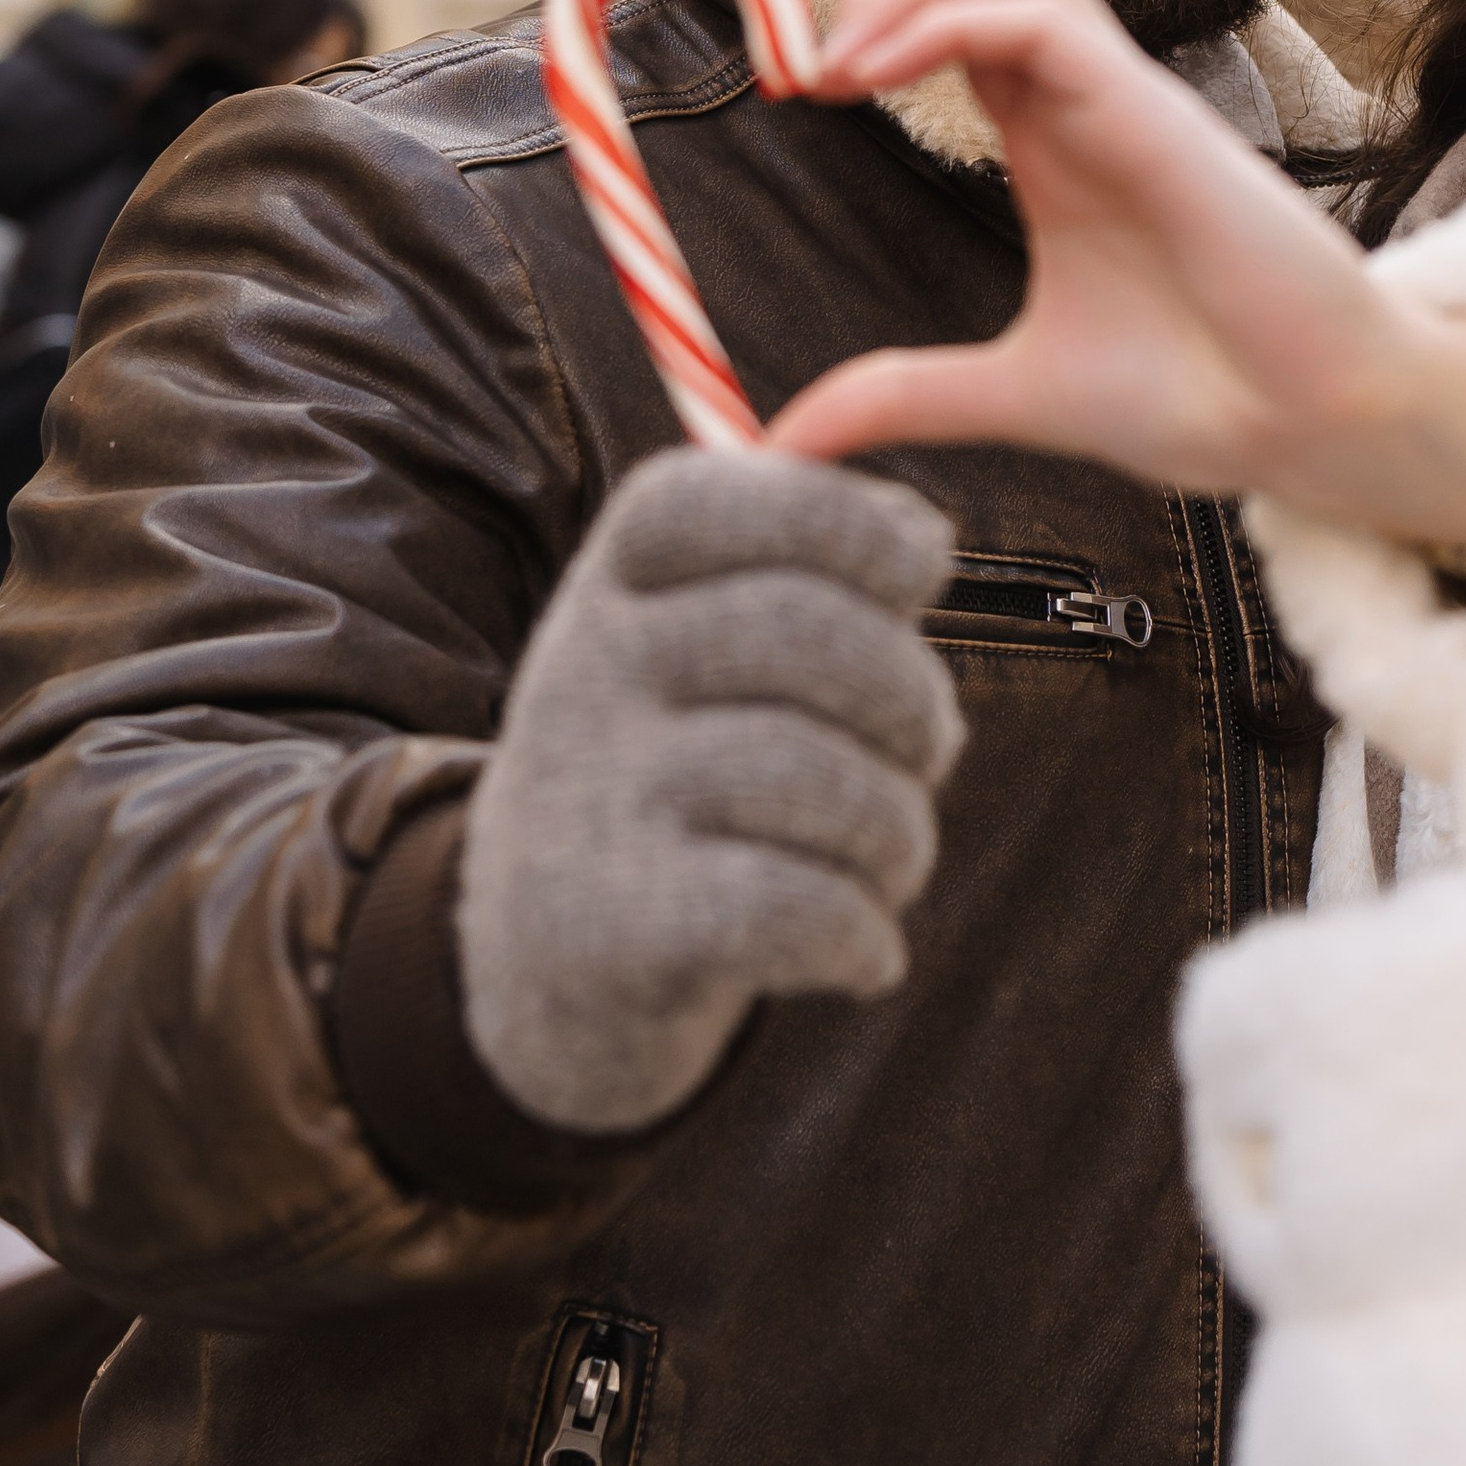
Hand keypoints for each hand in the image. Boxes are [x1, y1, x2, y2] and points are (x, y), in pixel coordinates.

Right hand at [457, 447, 963, 1134]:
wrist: (538, 968)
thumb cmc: (677, 774)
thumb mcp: (709, 647)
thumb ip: (819, 574)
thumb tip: (924, 533)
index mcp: (612, 588)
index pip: (722, 497)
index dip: (853, 524)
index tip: (919, 573)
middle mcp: (583, 675)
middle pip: (807, 632)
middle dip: (913, 699)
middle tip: (927, 749)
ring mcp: (594, 804)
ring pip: (826, 783)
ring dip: (900, 836)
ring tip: (887, 861)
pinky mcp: (620, 934)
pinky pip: (803, 910)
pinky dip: (865, 937)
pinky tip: (862, 948)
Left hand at [766, 0, 1465, 547]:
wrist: (1314, 426)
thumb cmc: (1201, 394)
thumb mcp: (1015, 392)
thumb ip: (908, 399)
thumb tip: (788, 444)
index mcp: (1057, 144)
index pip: (962, 19)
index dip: (873, 26)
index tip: (802, 92)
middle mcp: (1087, 103)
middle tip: (813, 68)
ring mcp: (1123, 99)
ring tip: (843, 59)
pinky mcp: (1152, 115)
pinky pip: (1043, 17)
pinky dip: (947, 19)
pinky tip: (880, 74)